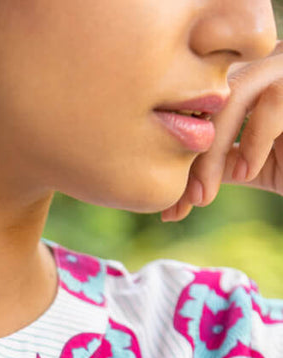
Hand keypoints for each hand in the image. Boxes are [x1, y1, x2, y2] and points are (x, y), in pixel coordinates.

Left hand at [161, 40, 282, 221]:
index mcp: (248, 80)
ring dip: (212, 151)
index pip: (201, 109)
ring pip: (235, 94)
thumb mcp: (252, 164)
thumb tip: (173, 192)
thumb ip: (218, 163)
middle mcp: (266, 62)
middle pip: (211, 98)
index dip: (180, 155)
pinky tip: (247, 172)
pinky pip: (273, 100)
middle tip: (187, 202)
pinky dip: (253, 142)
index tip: (172, 208)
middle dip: (192, 156)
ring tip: (207, 194)